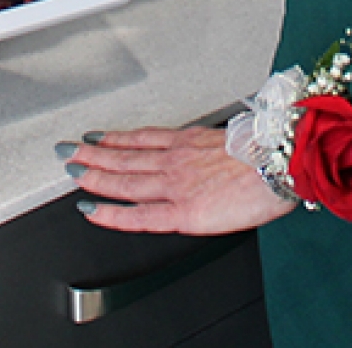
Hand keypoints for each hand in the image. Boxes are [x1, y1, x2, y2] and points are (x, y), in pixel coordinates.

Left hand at [64, 125, 293, 236]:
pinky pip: (138, 215)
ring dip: (94, 176)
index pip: (143, 139)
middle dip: (92, 154)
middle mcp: (176, 159)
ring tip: (72, 173)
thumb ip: (216, 147)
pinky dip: (111, 213)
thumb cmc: (270, 153)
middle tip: (68, 151)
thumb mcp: (236, 139)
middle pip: (124, 156)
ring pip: (124, 180)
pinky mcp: (182, 212)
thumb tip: (217, 153)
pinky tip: (91, 210)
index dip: (116, 138)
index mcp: (190, 141)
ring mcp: (175, 185)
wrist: (283, 161)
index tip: (96, 136)